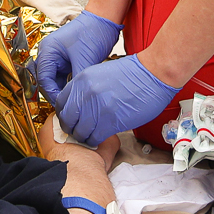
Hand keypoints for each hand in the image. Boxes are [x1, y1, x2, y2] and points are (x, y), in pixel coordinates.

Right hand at [33, 10, 122, 106]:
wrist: (105, 20)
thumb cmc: (93, 33)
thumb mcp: (85, 60)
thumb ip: (77, 81)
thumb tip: (76, 99)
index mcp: (48, 50)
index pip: (43, 78)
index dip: (52, 93)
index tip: (62, 105)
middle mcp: (49, 53)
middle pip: (46, 80)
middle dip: (56, 93)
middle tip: (67, 106)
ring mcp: (57, 56)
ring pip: (55, 80)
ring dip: (62, 90)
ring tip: (72, 102)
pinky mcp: (66, 59)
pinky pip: (63, 76)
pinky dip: (68, 85)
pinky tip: (76, 93)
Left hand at [55, 55, 179, 146]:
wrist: (152, 74)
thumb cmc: (133, 73)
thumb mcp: (101, 73)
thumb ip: (86, 88)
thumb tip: (79, 105)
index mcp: (82, 80)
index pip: (61, 103)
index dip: (65, 114)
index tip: (71, 119)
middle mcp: (86, 94)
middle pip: (67, 119)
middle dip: (71, 128)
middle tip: (78, 130)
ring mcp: (97, 108)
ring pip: (79, 132)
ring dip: (83, 136)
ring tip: (91, 135)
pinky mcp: (111, 121)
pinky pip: (94, 137)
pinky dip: (95, 140)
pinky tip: (101, 137)